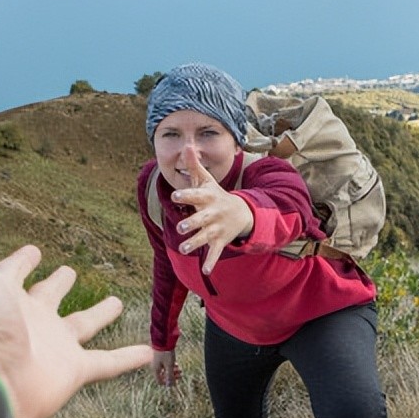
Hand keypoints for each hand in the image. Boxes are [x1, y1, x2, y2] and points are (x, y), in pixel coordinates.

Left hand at [0, 167, 151, 417]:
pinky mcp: (73, 371)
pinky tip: (150, 351)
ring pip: (81, 326)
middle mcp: (25, 319)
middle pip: (46, 298)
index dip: (20, 261)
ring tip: (116, 302)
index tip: (33, 249)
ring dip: (98, 316)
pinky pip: (108, 362)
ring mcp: (51, 346)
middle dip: (57, 284)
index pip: (10, 272)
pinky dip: (129, 358)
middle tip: (70, 271)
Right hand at [152, 350, 180, 386]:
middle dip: (172, 376)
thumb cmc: (165, 353)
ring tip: (180, 369)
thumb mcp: (169, 365)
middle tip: (180, 375)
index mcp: (156, 370)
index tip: (174, 381)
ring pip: (166, 370)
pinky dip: (172, 366)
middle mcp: (156, 367)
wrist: (163, 340)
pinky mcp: (162, 357)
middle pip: (164, 376)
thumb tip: (171, 385)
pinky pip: (167, 365)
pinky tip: (177, 364)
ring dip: (173, 371)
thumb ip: (170, 376)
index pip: (160, 381)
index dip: (167, 383)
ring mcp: (159, 362)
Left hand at [169, 146, 253, 273]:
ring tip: (184, 248)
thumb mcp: (207, 180)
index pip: (197, 195)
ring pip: (205, 236)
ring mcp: (217, 228)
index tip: (176, 195)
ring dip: (196, 242)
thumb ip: (194, 165)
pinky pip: (215, 252)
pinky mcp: (220, 241)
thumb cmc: (216, 195)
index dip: (187, 195)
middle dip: (192, 223)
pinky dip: (211, 262)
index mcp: (208, 197)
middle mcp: (213, 213)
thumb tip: (187, 145)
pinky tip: (206, 272)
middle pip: (202, 218)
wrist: (243, 212)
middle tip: (180, 227)